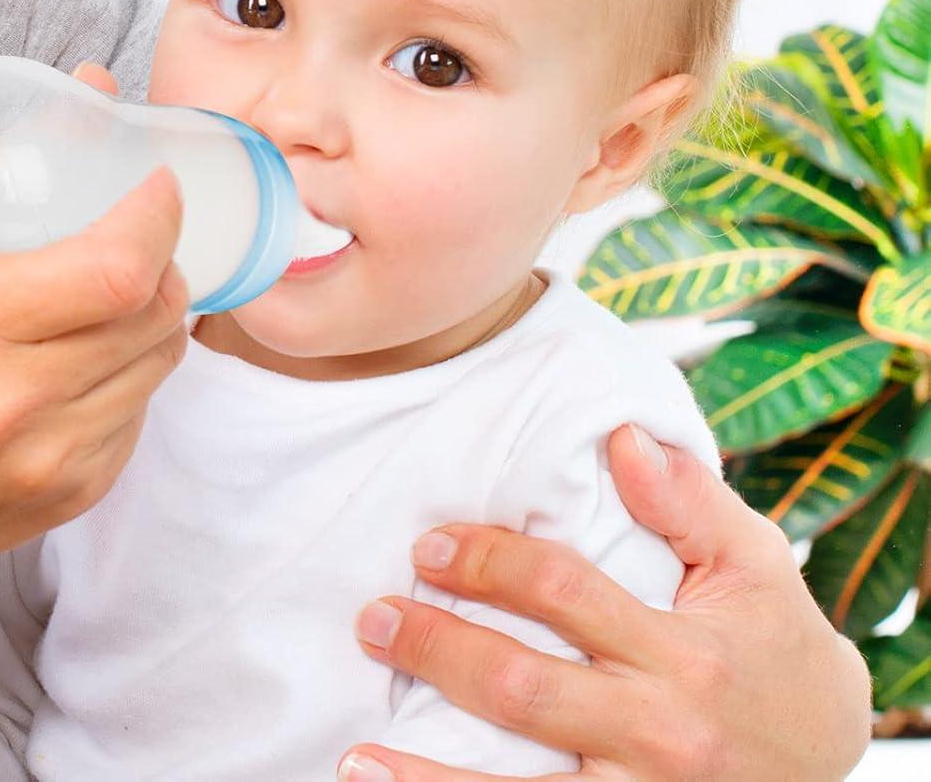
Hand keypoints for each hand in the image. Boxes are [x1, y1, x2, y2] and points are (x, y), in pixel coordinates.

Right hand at [0, 135, 188, 634]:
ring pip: (158, 364)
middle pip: (152, 313)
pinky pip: (140, 415)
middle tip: (140, 235)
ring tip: (114, 294)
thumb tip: (92, 89)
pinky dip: (130, 374)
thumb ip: (6, 173)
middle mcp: (13, 400)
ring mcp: (47, 459)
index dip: (156, 218)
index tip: (157, 185)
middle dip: (163, 260)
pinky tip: (88, 360)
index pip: (115, 267)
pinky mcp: (71, 497)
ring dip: (152, 317)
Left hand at [340, 425, 870, 781]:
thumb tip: (620, 439)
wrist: (831, 756)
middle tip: (375, 619)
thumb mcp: (755, 565)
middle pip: (528, 692)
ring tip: (356, 759)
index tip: (428, 545)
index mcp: (686, 654)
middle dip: (441, 651)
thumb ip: (689, 502)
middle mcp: (662, 734)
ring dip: (430, 781)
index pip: (564, 594)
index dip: (488, 563)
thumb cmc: (774, 644)